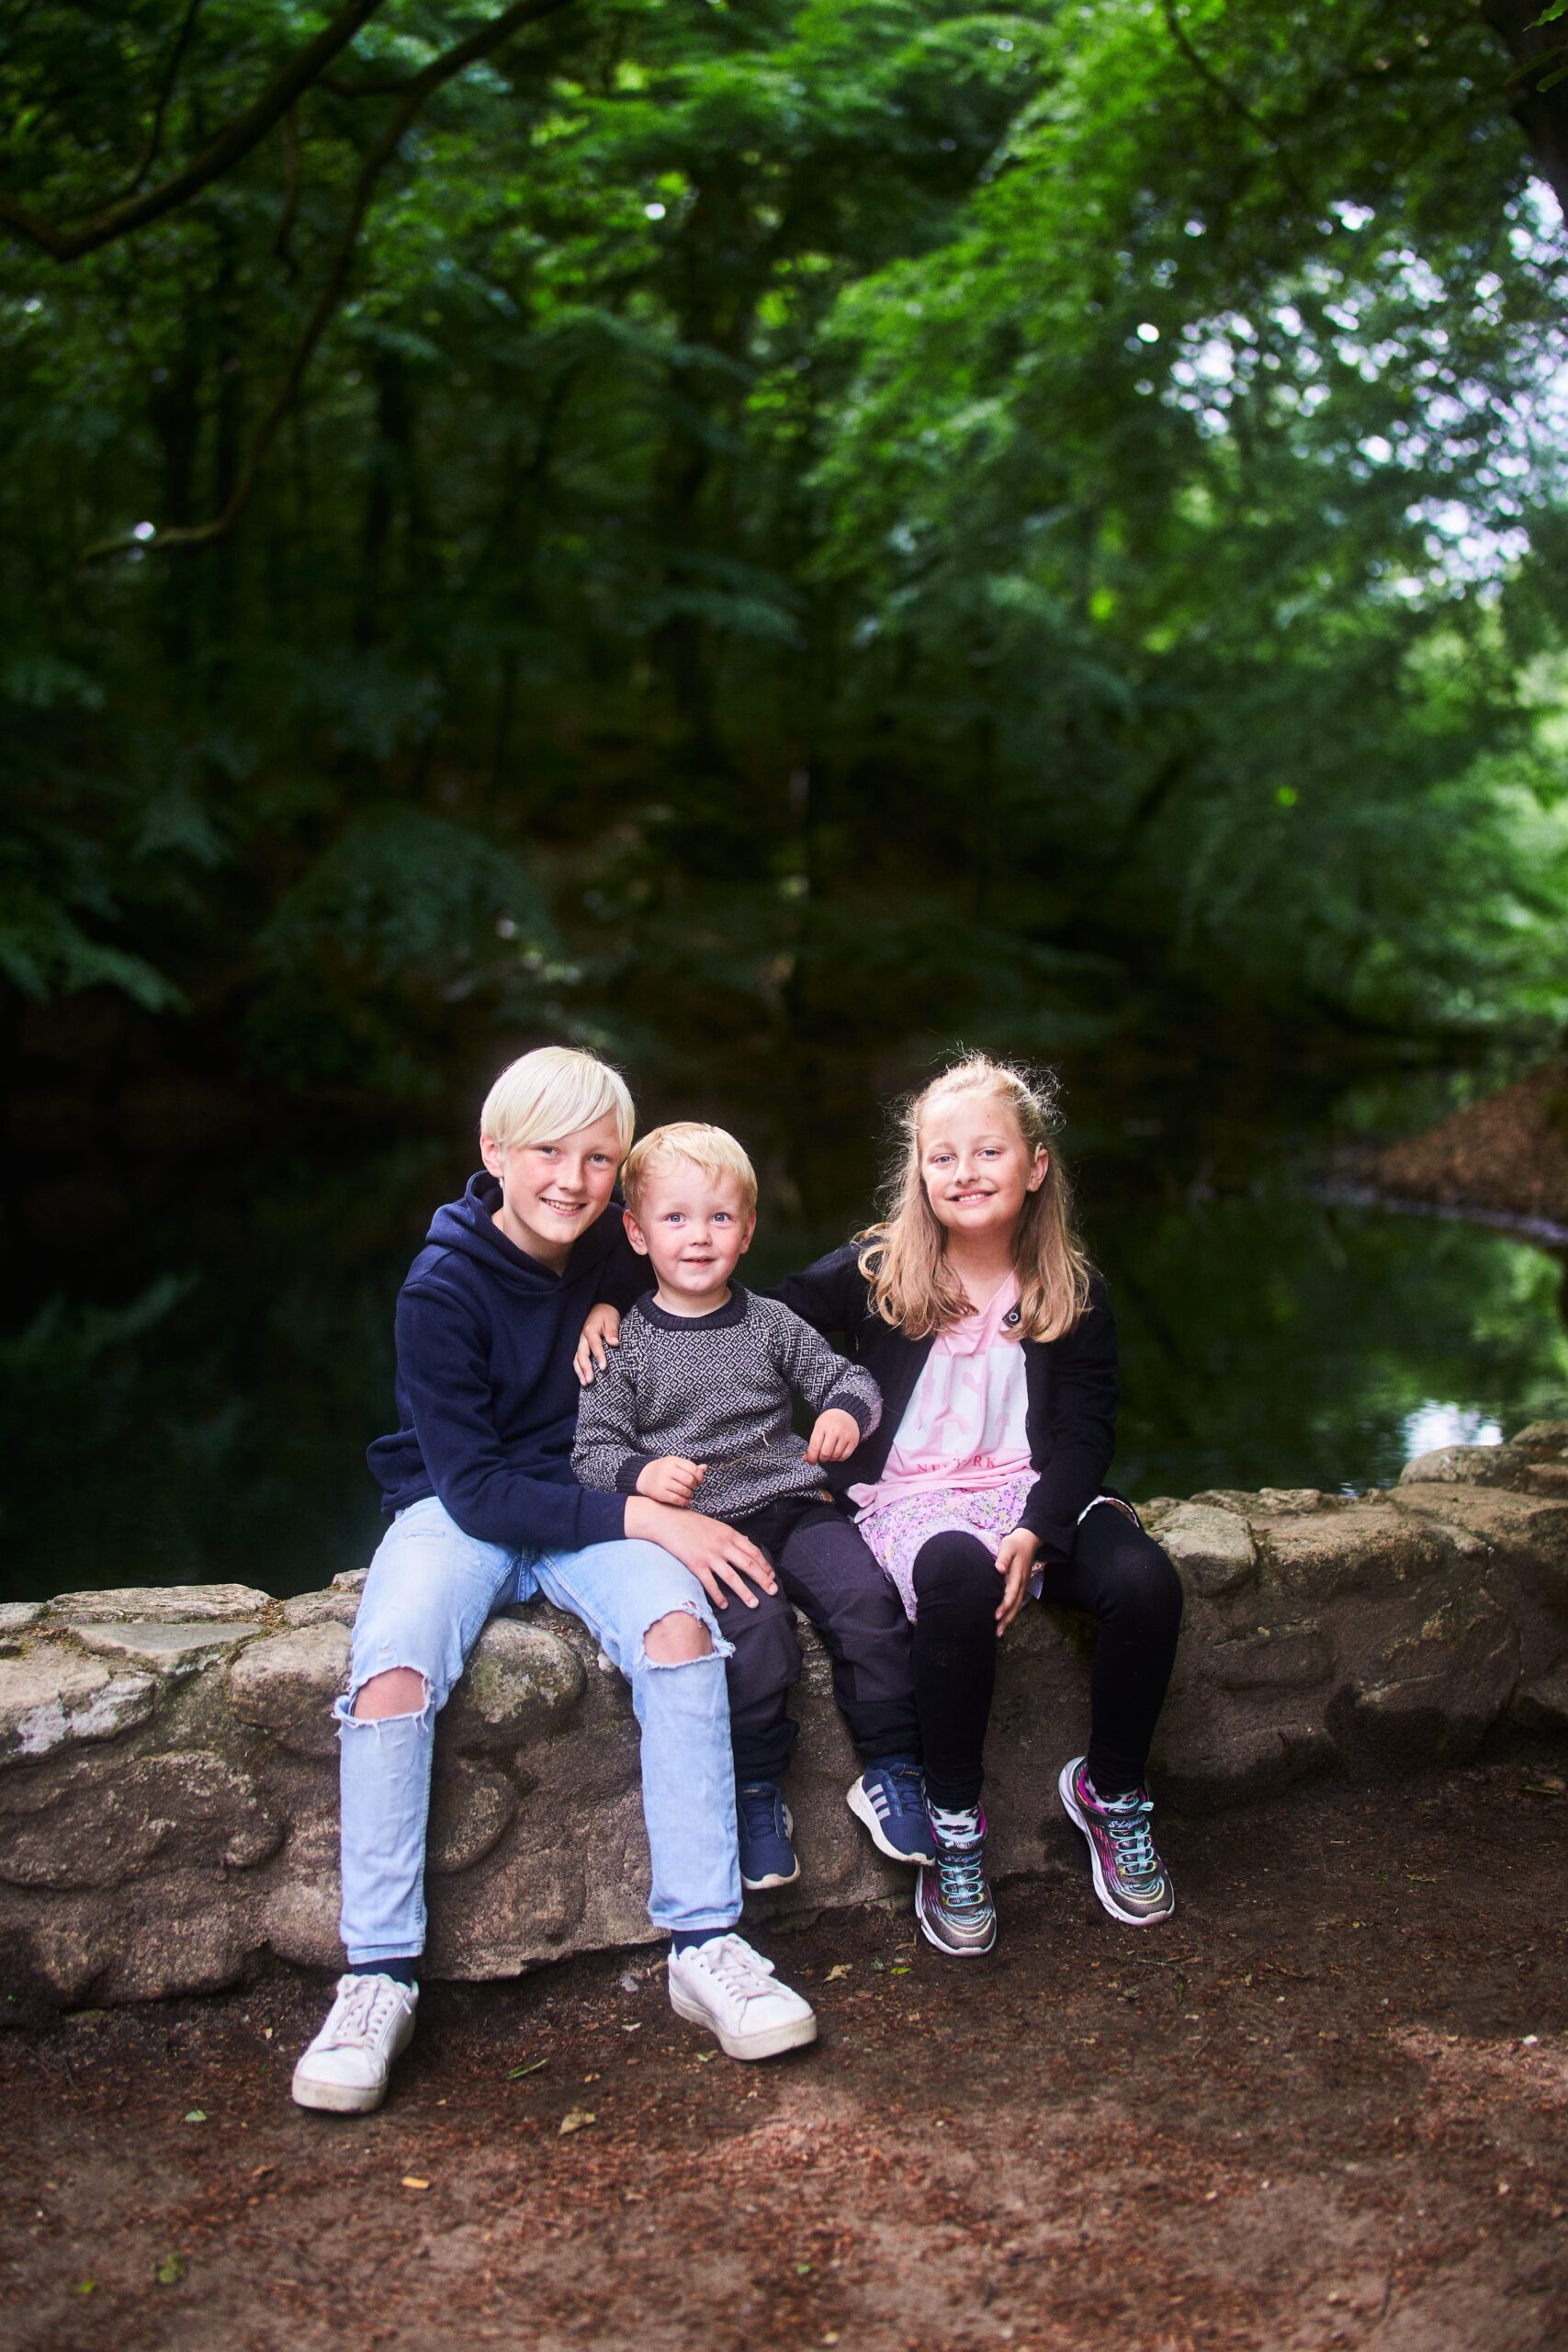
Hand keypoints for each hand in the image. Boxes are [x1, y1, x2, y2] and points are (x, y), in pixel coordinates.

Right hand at [573, 1303, 621, 1385]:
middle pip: (581, 1354)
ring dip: (580, 1371)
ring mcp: (581, 1343)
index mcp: (590, 1330)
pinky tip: (584, 1379)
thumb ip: (612, 1331)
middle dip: (585, 1368)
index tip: (603, 1367)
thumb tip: (614, 1343)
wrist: (601, 1308)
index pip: (594, 1345)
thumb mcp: (611, 1320)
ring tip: (585, 1383)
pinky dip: (579, 1369)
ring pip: (577, 1359)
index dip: (599, 1356)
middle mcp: (583, 1338)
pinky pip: (578, 1359)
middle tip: (591, 1380)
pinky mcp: (582, 1347)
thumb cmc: (608, 1315)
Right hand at [625, 1497, 776, 1609]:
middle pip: (748, 1565)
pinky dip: (718, 1596)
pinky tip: (724, 1605)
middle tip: (773, 1592)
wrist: (666, 1520)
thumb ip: (730, 1536)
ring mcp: (709, 1555)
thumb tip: (746, 1543)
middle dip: (762, 1580)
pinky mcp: (695, 1564)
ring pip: (732, 1577)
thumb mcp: (715, 1525)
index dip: (764, 1565)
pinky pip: (710, 1583)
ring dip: (745, 1592)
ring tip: (754, 1604)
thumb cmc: (690, 1522)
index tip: (772, 1576)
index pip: (753, 1552)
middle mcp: (722, 1545)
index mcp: (729, 1534)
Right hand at [635, 1456, 705, 1507]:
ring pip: (684, 1491)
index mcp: (673, 1461)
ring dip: (690, 1494)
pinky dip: (685, 1502)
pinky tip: (686, 1501)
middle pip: (689, 1480)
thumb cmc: (664, 1470)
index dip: (700, 1476)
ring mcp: (662, 1482)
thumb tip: (705, 1468)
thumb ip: (690, 1467)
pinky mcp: (659, 1493)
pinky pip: (677, 1499)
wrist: (643, 1476)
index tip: (699, 1481)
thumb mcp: (676, 1464)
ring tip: (688, 1494)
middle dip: (694, 1486)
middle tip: (692, 1487)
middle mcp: (668, 1470)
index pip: (693, 1468)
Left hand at [805, 1406, 859, 1464]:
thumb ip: (813, 1444)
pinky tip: (836, 1453)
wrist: (846, 1413)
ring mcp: (845, 1436)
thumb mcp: (818, 1428)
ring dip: (830, 1459)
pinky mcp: (853, 1441)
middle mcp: (834, 1431)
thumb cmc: (830, 1421)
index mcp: (822, 1427)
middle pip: (825, 1453)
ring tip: (829, 1453)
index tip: (811, 1460)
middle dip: (821, 1459)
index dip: (811, 1457)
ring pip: (835, 1456)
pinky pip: (844, 1456)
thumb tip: (808, 1458)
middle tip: (820, 1457)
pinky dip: (839, 1458)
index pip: (815, 1447)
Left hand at [995, 1528, 1040, 1633]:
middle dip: (1007, 1619)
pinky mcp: (1022, 1586)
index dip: (1005, 1606)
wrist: (1028, 1541)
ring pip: (1017, 1605)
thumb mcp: (1008, 1547)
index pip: (1011, 1593)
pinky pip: (1017, 1602)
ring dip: (1009, 1618)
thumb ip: (1003, 1559)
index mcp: (1018, 1575)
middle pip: (1015, 1604)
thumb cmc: (1015, 1544)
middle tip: (997, 1632)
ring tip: (999, 1631)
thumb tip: (999, 1569)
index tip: (996, 1616)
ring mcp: (1023, 1585)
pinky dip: (1011, 1612)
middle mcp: (1022, 1583)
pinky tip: (1004, 1620)